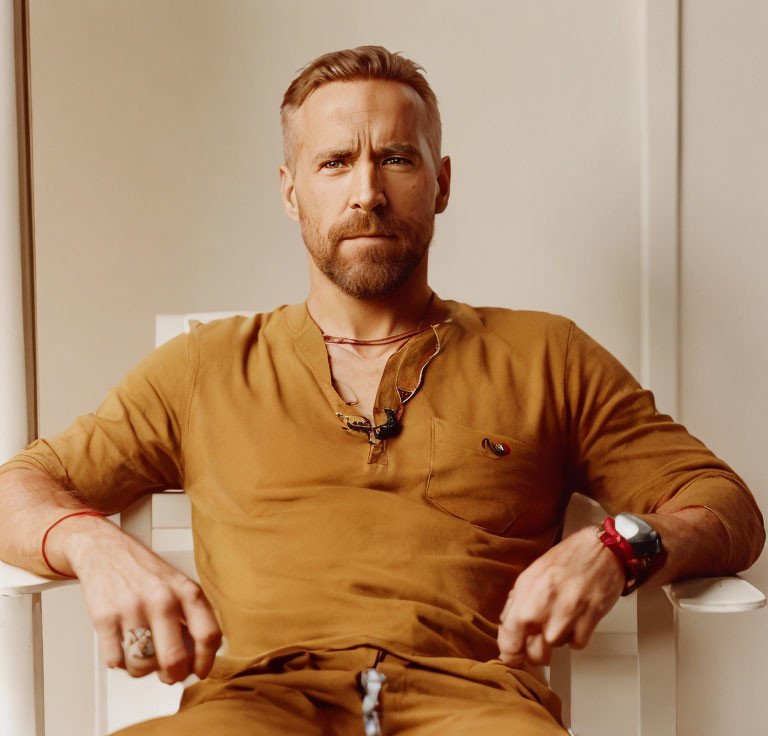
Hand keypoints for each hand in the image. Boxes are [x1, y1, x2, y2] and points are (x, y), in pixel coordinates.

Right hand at [62, 517, 221, 683]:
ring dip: (141, 670)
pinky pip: (114, 660)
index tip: (199, 671)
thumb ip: (191, 618)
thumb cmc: (145, 573)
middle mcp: (163, 599)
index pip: (209, 635)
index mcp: (187, 592)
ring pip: (142, 665)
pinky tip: (121, 644)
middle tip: (168, 675)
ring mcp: (133, 609)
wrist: (105, 550)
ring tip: (141, 654)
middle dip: (172, 676)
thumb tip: (196, 660)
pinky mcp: (105, 617)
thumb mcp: (178, 586)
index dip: (206, 661)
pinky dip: (118, 661)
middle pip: (175, 659)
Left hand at [497, 525, 624, 665]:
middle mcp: (544, 608)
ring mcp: (568, 617)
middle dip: (534, 651)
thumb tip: (507, 623)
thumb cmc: (567, 558)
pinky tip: (575, 619)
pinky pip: (577, 645)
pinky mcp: (590, 622)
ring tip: (560, 617)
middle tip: (537, 640)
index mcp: (526, 595)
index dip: (509, 652)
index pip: (509, 639)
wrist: (601, 550)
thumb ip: (517, 600)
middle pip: (534, 654)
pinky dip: (575, 637)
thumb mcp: (531, 574)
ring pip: (555, 649)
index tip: (511, 655)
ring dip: (556, 639)